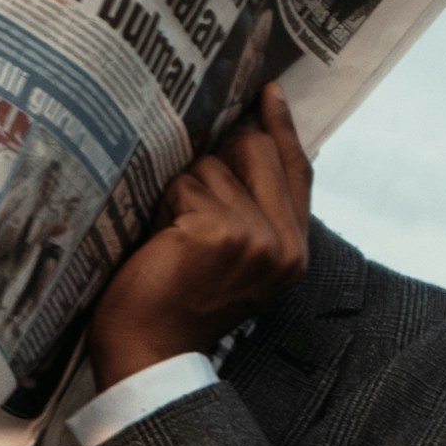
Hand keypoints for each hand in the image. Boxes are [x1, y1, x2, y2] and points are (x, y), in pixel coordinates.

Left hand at [86, 82, 312, 381]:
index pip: (296, 170)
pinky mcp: (220, 231)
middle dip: (213, 163)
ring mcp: (255, 238)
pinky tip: (159, 242)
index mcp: (294, 252)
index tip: (269, 90)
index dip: (281, 127)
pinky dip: (162, 205)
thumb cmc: (178, 304)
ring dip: (180, 192)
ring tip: (169, 240)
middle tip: (185, 204)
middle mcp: (284, 245)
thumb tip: (245, 139)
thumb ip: (254, 211)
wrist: (149, 354)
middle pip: (255, 151)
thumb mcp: (232, 261)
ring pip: (210, 167)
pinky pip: (183, 184)